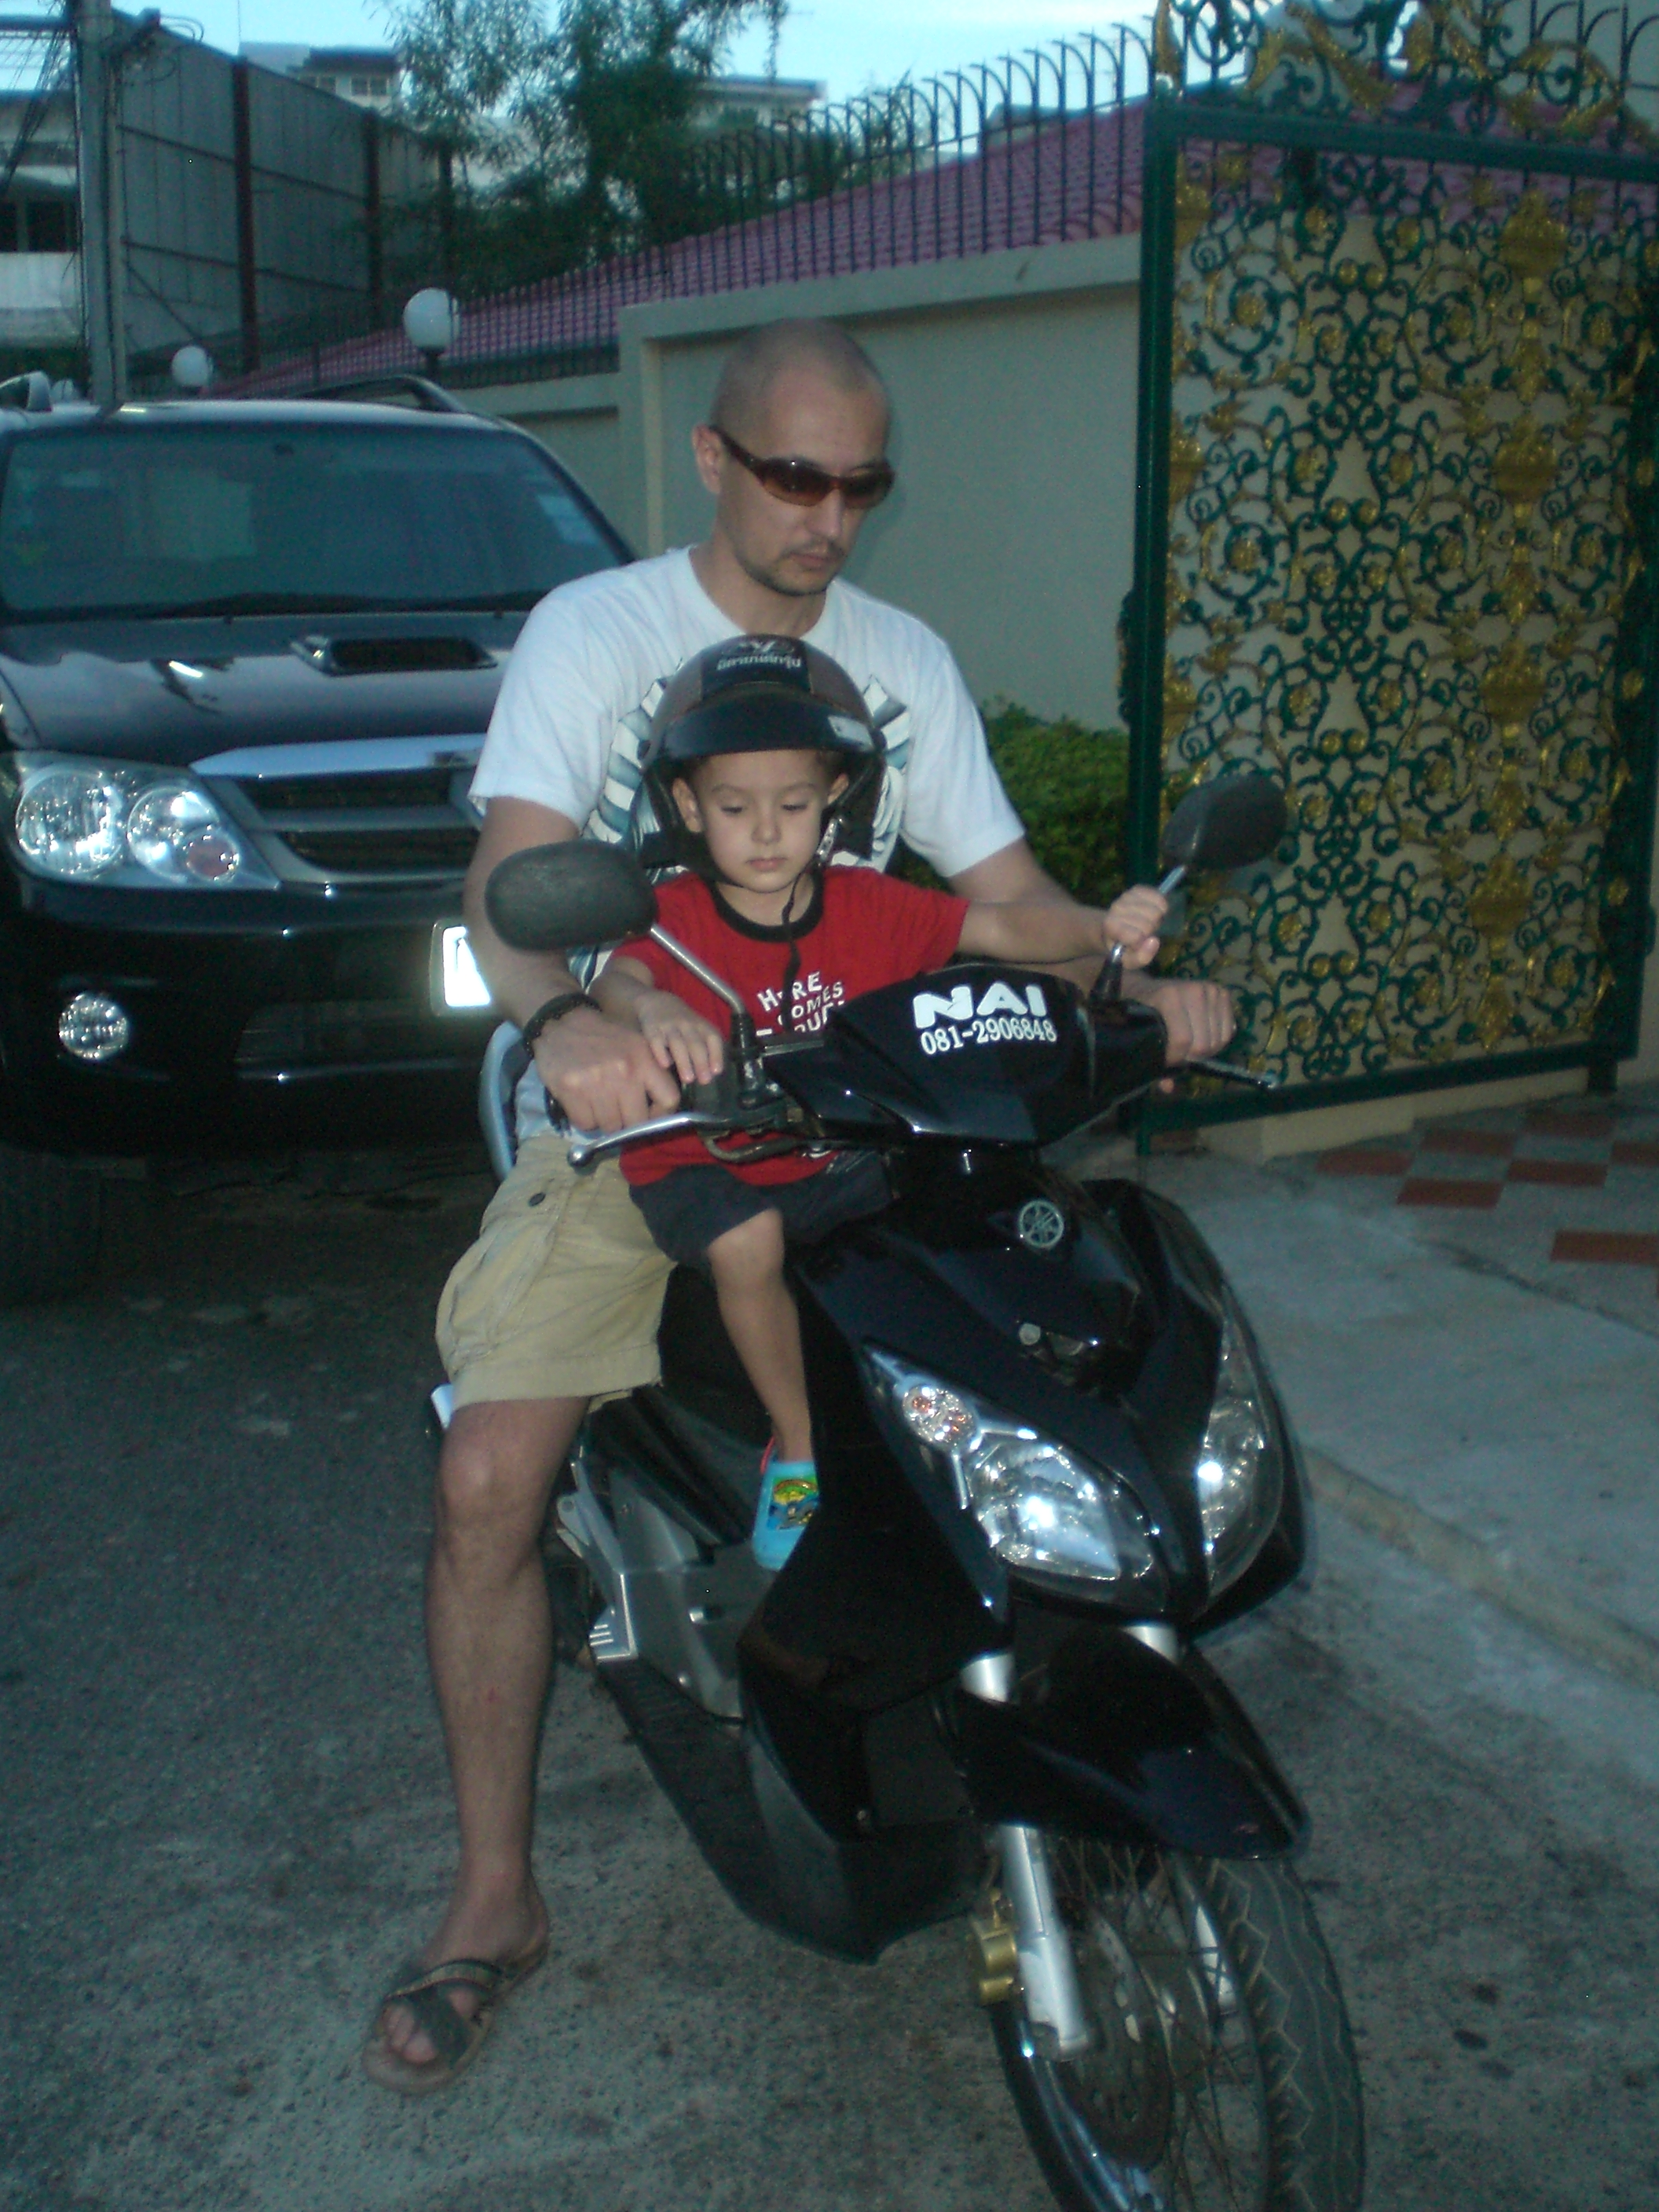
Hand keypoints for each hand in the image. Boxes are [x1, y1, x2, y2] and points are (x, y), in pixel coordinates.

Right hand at [531, 1006, 682, 1131]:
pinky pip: (585, 1123)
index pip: (669, 1099)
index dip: (659, 1114)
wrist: (561, 1023)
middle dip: (627, 1122)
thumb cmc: (601, 1037)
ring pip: (610, 1126)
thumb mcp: (634, 1045)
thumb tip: (658, 1110)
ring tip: (596, 1102)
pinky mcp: (571, 1089)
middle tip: (617, 1112)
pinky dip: (583, 1118)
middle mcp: (624, 1071)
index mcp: (644, 1058)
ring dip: (603, 1120)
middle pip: (637, 1121)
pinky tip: (580, 1102)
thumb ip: (649, 1072)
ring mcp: (597, 1081)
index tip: (647, 1115)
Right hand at [635, 992, 726, 1087]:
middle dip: (701, 1062)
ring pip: (677, 1043)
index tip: (716, 1071)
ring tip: (688, 1079)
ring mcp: (668, 1025)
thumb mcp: (698, 1029)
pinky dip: (661, 1052)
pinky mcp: (651, 1028)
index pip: (712, 1037)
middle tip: (704, 1081)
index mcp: (701, 1025)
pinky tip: (665, 1064)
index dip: (716, 1054)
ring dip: (684, 1061)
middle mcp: (686, 1024)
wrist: (656, 1002)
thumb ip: (706, 1047)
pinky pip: (656, 1040)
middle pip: (695, 1043)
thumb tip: (712, 1072)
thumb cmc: (682, 1023)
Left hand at [1100, 886, 1167, 971]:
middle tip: (1143, 932)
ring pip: (1156, 910)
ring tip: (1147, 922)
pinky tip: (1152, 911)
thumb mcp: (1129, 961)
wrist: (1113, 929)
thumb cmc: (1122, 947)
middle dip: (1150, 930)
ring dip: (1156, 919)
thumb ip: (1141, 957)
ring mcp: (1126, 896)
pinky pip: (1159, 896)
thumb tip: (1154, 941)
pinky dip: (1161, 906)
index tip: (1135, 942)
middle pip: (1149, 922)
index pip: (1137, 936)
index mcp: (1111, 926)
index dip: (1141, 942)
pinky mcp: (1136, 889)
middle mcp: (1116, 908)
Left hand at [1131, 976, 1235, 1066]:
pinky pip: (1229, 1030)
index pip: (1183, 1040)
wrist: (1148, 988)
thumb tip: (1168, 1088)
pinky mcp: (1222, 993)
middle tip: (1180, 1054)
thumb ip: (1154, 1060)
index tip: (1168, 1061)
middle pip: (1203, 1043)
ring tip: (1191, 1046)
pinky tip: (1204, 1036)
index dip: (1176, 1058)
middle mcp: (1194, 990)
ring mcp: (1211, 990)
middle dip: (1192, 1056)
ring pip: (1219, 1039)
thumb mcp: (1143, 1034)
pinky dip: (1218, 1039)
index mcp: (1169, 997)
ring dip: (1206, 1049)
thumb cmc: (1144, 1013)